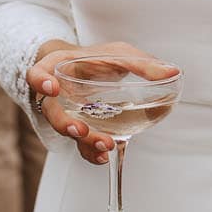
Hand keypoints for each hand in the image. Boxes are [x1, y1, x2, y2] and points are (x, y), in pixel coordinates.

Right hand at [26, 42, 177, 165]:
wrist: (86, 69)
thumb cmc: (97, 58)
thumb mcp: (119, 54)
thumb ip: (142, 64)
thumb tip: (173, 72)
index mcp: (58, 68)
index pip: (37, 73)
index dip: (40, 81)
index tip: (52, 89)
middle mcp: (56, 94)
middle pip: (50, 111)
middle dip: (63, 122)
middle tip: (81, 130)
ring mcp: (65, 113)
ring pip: (65, 130)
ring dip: (82, 141)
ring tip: (104, 146)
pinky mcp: (78, 127)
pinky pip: (79, 143)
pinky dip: (90, 152)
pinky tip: (105, 157)